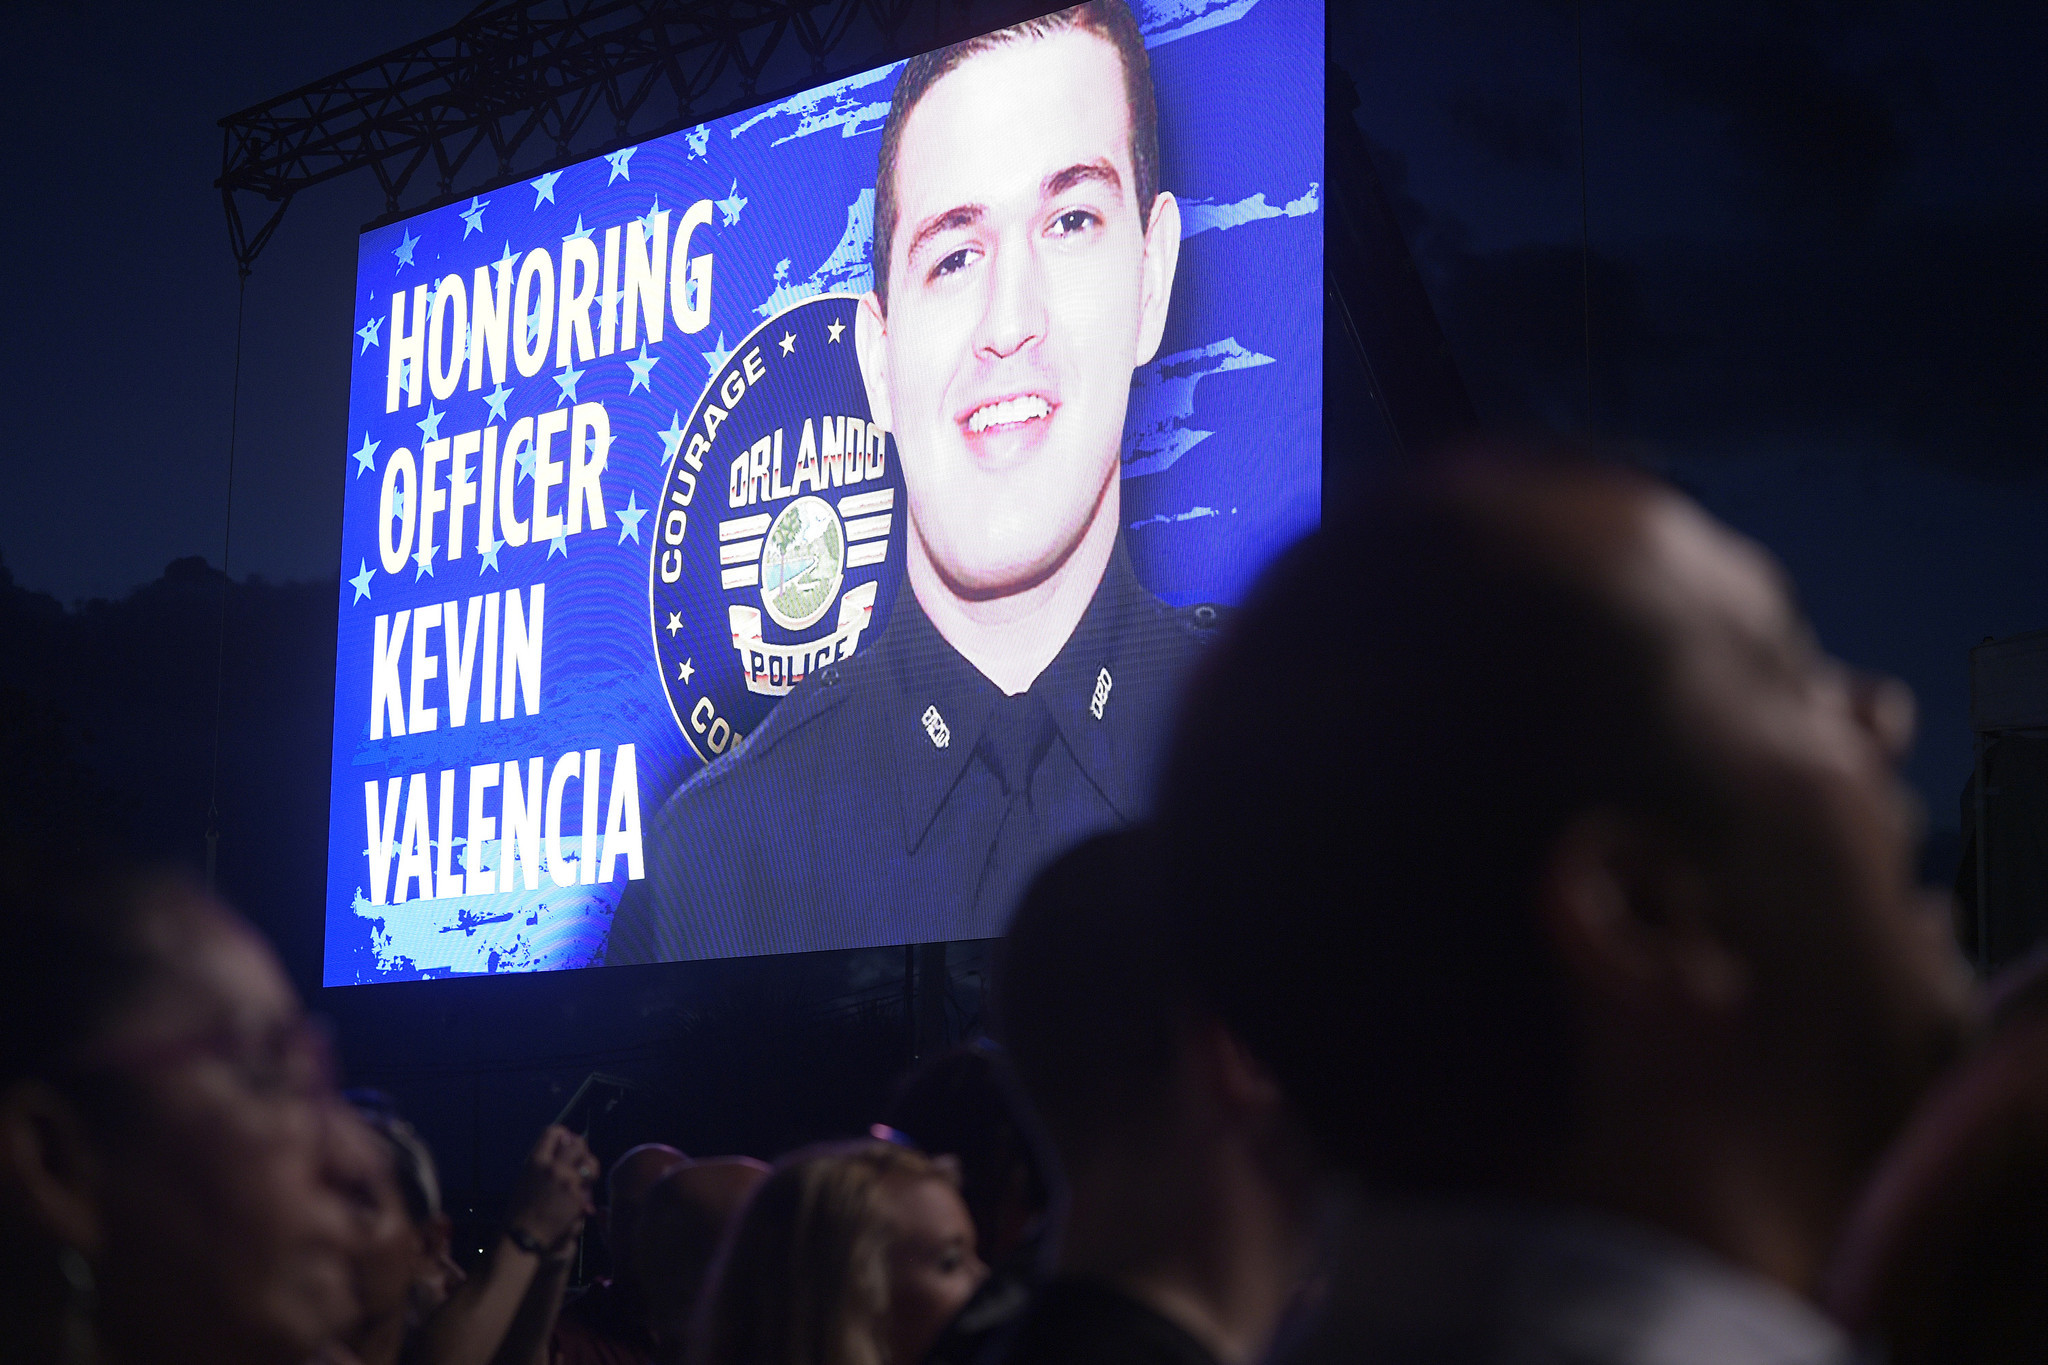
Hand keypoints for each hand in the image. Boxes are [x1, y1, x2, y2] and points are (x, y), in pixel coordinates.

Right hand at [505, 1124, 596, 1250]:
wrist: (524, 1237)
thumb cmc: (521, 1210)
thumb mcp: (527, 1178)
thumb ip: (544, 1163)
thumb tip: (561, 1152)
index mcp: (536, 1161)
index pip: (553, 1132)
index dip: (564, 1134)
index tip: (567, 1140)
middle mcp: (553, 1167)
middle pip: (577, 1144)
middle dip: (581, 1149)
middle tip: (580, 1158)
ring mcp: (568, 1182)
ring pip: (590, 1162)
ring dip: (590, 1167)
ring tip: (587, 1176)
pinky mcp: (579, 1198)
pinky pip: (589, 1188)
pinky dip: (587, 1193)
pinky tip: (581, 1202)